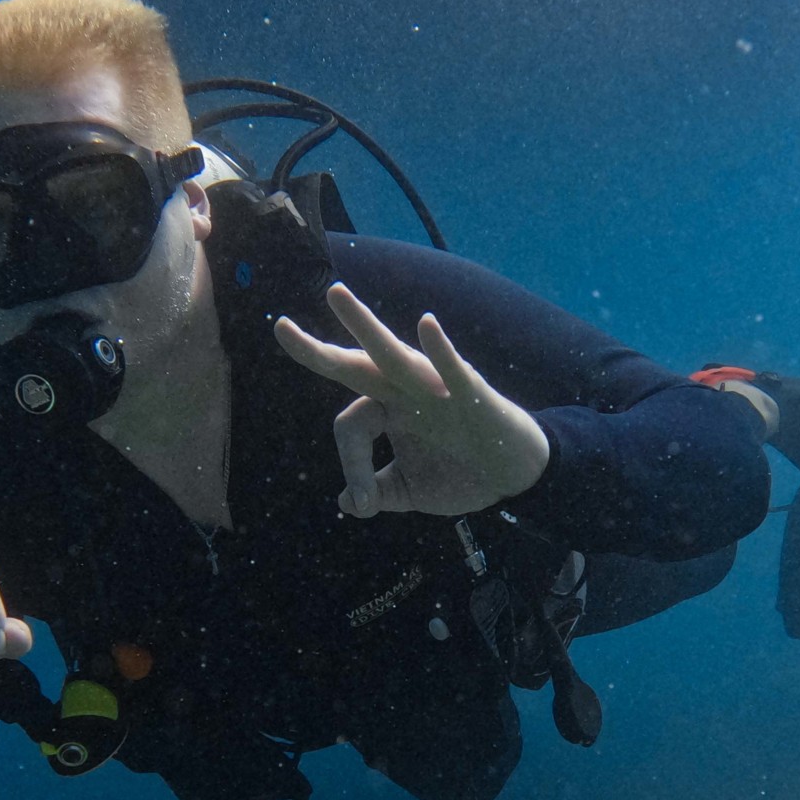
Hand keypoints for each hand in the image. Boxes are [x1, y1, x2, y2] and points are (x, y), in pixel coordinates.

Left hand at [274, 283, 551, 517]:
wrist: (519, 476)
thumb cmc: (464, 472)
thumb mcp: (413, 490)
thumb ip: (379, 492)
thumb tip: (345, 502)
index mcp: (388, 410)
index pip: (351, 429)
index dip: (352, 468)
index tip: (362, 503)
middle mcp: (405, 391)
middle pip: (355, 367)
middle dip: (317, 352)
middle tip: (280, 329)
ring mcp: (436, 388)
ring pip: (392, 355)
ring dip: (363, 325)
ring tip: (335, 296)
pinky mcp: (472, 393)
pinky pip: (452, 369)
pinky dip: (440, 349)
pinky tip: (426, 324)